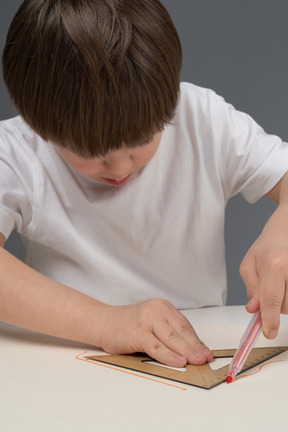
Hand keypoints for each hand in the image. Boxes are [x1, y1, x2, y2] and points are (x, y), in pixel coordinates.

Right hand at [97, 299, 212, 366]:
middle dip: (195, 347)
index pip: (185, 326)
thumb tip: (190, 351)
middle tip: (206, 358)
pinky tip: (179, 361)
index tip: (206, 352)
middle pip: (181, 332)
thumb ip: (168, 334)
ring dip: (187, 352)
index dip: (197, 341)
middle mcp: (156, 310)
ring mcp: (147, 320)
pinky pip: (157, 346)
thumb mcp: (152, 324)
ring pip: (172, 338)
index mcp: (163, 307)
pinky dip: (169, 355)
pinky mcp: (137, 332)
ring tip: (197, 361)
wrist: (103, 321)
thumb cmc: (128, 325)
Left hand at [240, 206, 287, 338]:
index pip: (271, 298)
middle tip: (269, 288)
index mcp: (275, 265)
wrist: (286, 231)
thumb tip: (254, 309)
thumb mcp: (249, 264)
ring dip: (283, 302)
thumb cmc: (267, 246)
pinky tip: (285, 285)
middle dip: (273, 306)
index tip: (269, 333)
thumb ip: (251, 288)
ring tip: (279, 283)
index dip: (269, 319)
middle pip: (284, 306)